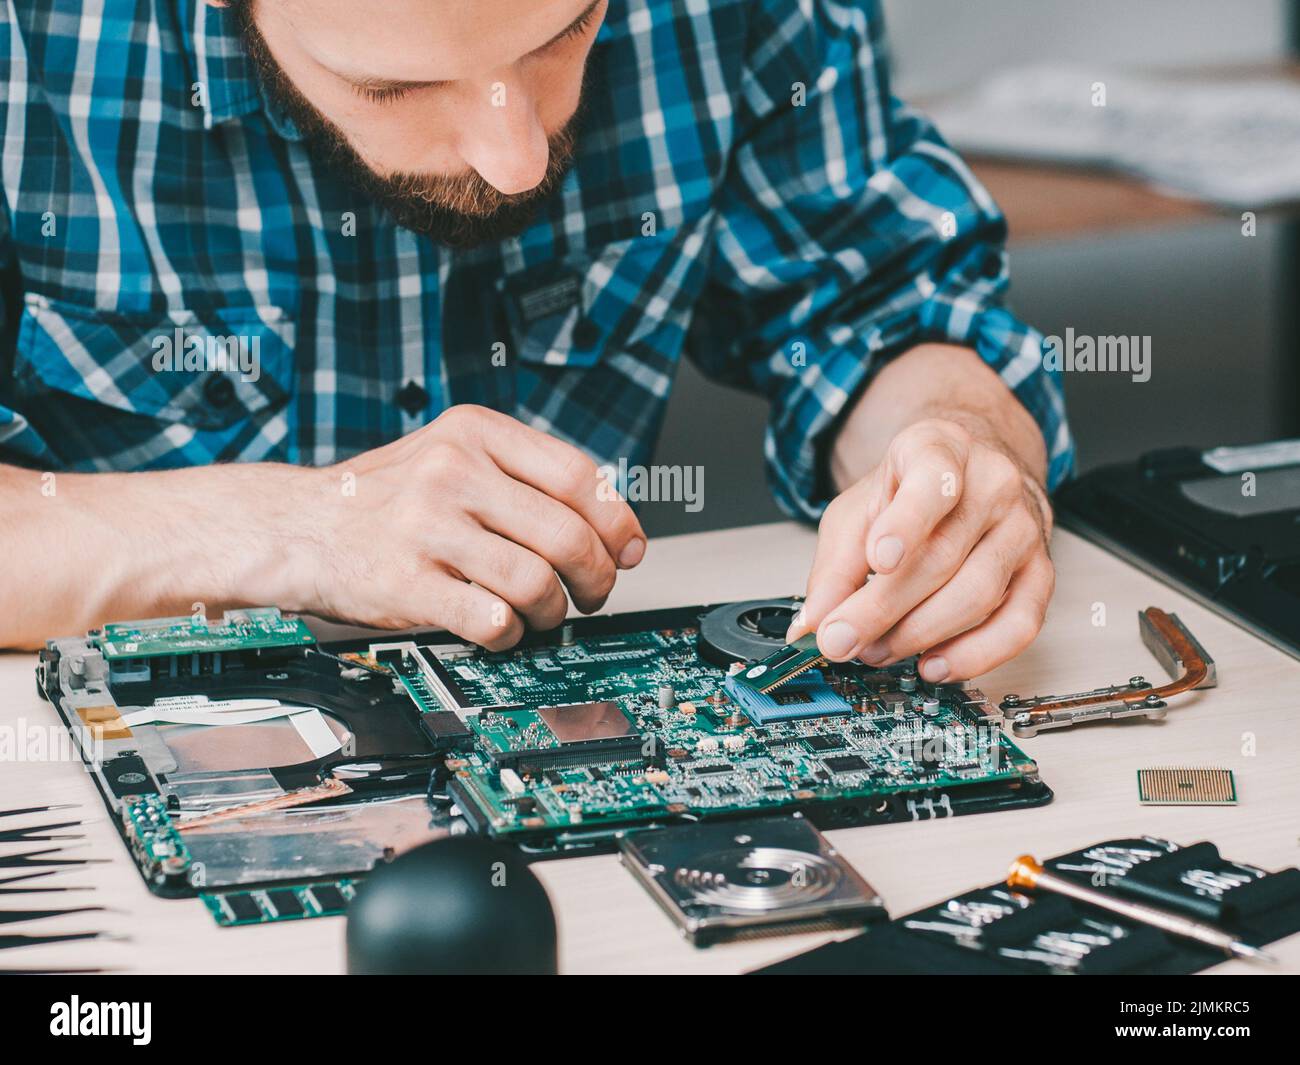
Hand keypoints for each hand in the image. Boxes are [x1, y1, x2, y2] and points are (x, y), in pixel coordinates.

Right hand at [301, 405, 645, 647]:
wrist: (296, 526)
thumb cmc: (387, 499)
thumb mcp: (452, 455)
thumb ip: (522, 477)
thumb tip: (612, 525)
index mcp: (475, 432)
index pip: (578, 476)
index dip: (618, 523)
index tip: (630, 551)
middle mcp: (453, 472)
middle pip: (568, 535)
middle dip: (597, 578)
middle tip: (592, 594)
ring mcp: (427, 527)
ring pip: (537, 583)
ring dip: (554, 611)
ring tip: (541, 613)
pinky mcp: (406, 584)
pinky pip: (492, 621)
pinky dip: (511, 634)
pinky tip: (500, 626)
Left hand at [787, 418, 1053, 682]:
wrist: (968, 477)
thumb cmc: (911, 493)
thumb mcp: (857, 512)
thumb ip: (834, 567)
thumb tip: (813, 625)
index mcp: (940, 450)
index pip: (931, 483)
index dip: (906, 524)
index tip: (878, 560)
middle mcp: (993, 484)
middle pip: (943, 556)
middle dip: (884, 608)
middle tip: (843, 639)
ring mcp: (1023, 529)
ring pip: (978, 595)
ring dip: (919, 634)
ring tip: (875, 650)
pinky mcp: (1040, 573)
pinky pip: (1019, 625)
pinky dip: (975, 655)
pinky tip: (934, 665)